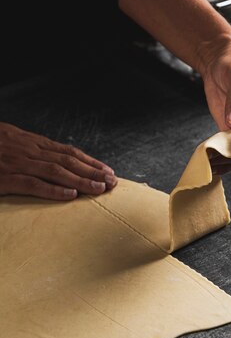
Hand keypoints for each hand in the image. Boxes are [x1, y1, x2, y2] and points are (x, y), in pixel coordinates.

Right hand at [0, 122, 116, 199]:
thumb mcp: (10, 142)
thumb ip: (28, 149)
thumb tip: (49, 159)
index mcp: (31, 142)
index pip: (68, 151)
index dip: (90, 161)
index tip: (107, 170)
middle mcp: (28, 150)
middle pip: (68, 161)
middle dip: (93, 171)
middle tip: (113, 182)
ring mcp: (17, 163)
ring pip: (56, 171)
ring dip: (81, 180)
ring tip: (99, 189)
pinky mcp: (4, 177)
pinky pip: (32, 184)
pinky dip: (53, 189)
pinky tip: (69, 195)